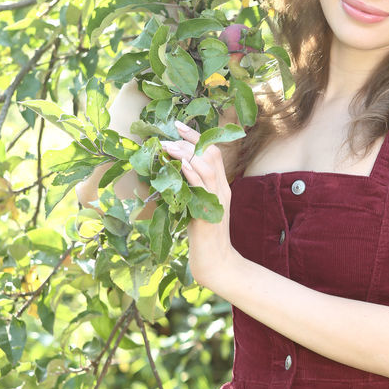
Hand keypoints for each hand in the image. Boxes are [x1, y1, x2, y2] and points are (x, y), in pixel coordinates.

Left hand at [161, 121, 236, 290]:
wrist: (216, 262)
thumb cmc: (203, 238)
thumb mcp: (195, 208)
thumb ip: (188, 191)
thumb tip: (168, 175)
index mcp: (220, 187)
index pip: (213, 152)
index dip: (197, 137)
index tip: (178, 126)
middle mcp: (221, 189)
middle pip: (211, 154)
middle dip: (189, 140)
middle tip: (167, 135)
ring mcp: (216, 200)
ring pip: (206, 166)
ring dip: (186, 153)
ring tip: (167, 146)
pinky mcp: (208, 211)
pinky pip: (201, 186)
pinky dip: (190, 172)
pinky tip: (179, 163)